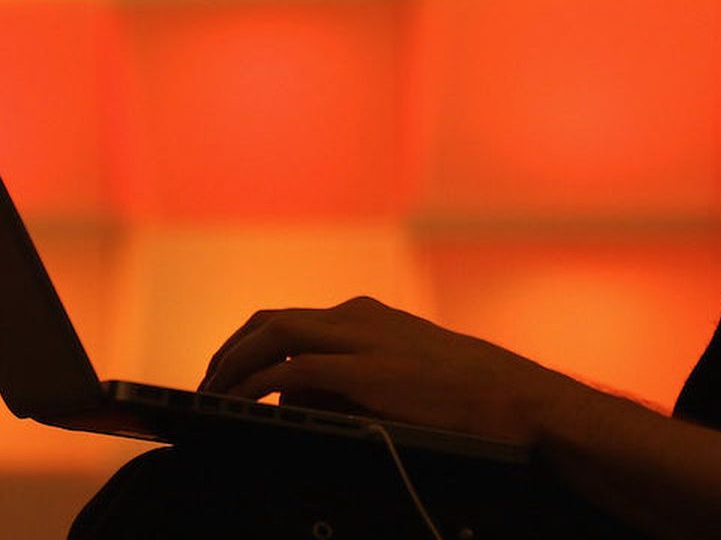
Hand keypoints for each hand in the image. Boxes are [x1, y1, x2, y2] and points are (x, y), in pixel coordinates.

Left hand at [199, 295, 580, 444]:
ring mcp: (361, 338)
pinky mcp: (367, 370)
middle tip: (206, 388)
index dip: (247, 345)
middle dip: (229, 352)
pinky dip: (259, 384)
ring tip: (213, 397)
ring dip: (235, 363)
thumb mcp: (398, 377)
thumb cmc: (463, 396)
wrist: (515, 398)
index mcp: (364, 315)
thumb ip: (346, 382)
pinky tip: (244, 405)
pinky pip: (294, 369)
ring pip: (274, 334)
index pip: (288, 320)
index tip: (225, 373)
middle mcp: (356, 316)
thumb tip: (292, 399)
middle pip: (270, 321)